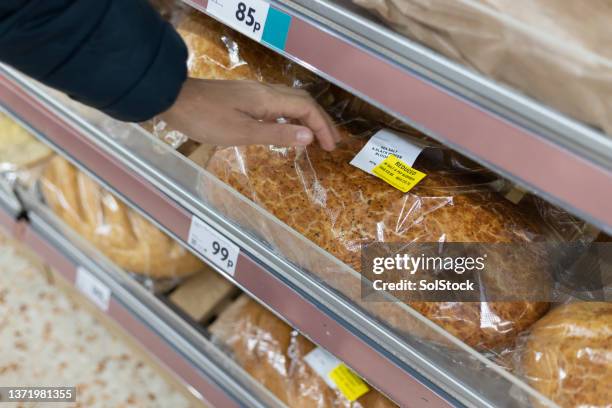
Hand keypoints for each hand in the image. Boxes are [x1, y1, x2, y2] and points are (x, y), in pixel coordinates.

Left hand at [161, 78, 340, 149]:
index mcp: (267, 99)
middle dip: (319, 121)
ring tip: (314, 137)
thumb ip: (277, 134)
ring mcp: (254, 92)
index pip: (306, 109)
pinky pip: (277, 104)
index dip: (322, 127)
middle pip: (302, 101)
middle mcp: (265, 91)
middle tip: (330, 143)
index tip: (330, 147)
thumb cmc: (206, 120)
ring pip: (290, 101)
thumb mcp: (243, 133)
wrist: (174, 100)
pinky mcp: (244, 97)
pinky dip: (290, 116)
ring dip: (307, 118)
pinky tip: (287, 128)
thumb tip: (309, 136)